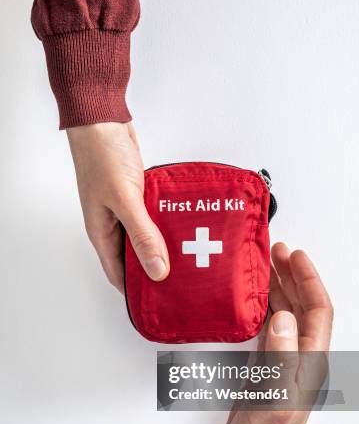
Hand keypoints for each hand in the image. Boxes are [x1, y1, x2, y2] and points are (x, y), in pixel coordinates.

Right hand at [67, 122, 169, 292]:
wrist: (103, 120)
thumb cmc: (103, 157)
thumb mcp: (124, 200)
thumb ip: (142, 235)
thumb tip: (157, 270)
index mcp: (102, 234)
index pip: (118, 274)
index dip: (137, 291)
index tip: (160, 302)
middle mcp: (113, 226)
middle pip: (135, 259)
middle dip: (155, 270)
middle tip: (183, 281)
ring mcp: (125, 211)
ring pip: (146, 238)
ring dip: (164, 246)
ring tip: (191, 257)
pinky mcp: (137, 197)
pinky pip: (153, 218)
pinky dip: (166, 225)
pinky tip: (185, 229)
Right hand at [222, 242, 332, 423]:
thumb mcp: (274, 397)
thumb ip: (280, 358)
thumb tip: (283, 319)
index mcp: (310, 362)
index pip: (318, 310)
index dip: (309, 279)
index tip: (295, 255)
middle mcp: (301, 359)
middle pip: (303, 307)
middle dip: (293, 275)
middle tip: (277, 251)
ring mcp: (285, 363)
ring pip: (287, 315)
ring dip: (279, 288)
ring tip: (266, 265)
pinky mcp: (267, 369)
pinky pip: (270, 329)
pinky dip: (264, 307)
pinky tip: (253, 300)